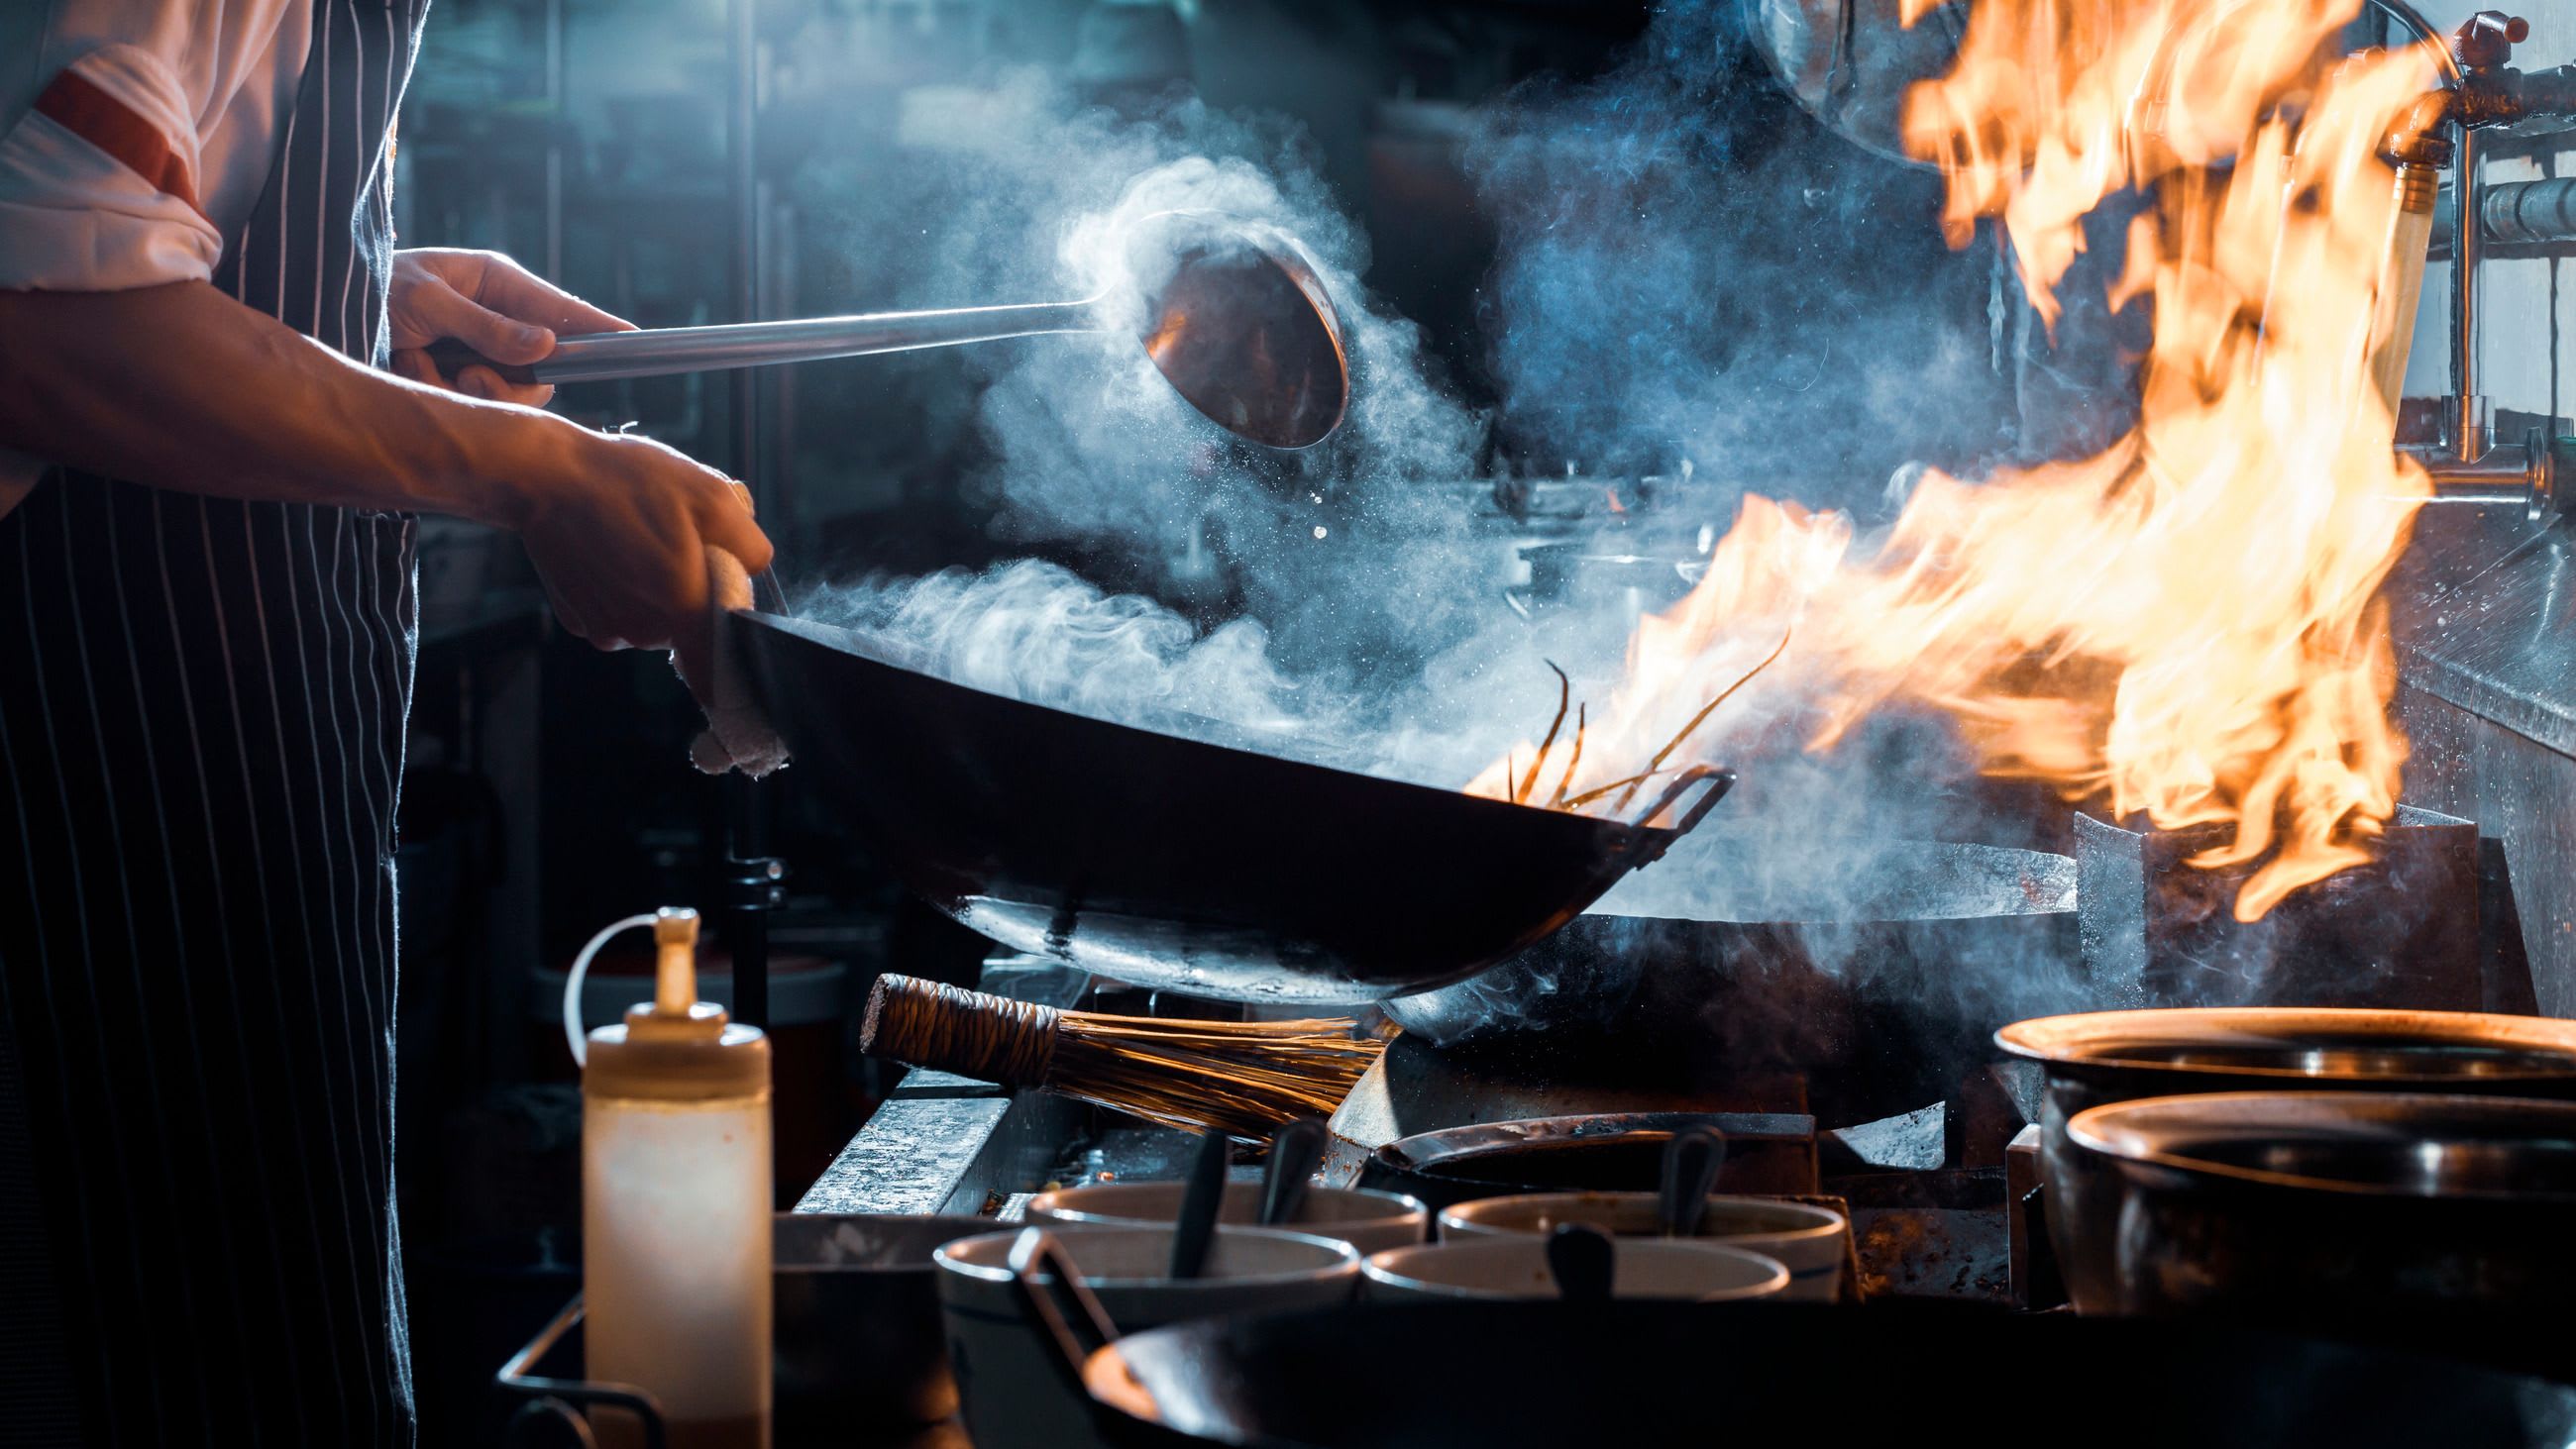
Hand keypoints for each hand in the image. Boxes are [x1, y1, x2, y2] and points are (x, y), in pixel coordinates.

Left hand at [388, 248, 632, 407]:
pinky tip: (408, 369)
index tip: (634, 337)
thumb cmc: (371, 286)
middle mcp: (498, 318)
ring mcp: (480, 350)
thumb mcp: (425, 301)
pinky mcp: (458, 376)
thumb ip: (487, 327)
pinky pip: (477, 403)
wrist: (320, 312)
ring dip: (465, 388)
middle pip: (542, 367)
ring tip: (418, 364)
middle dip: (505, 380)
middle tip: (467, 375)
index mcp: (496, 282)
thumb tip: (548, 347)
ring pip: (511, 392)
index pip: (561, 308)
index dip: (598, 325)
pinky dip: (438, 392)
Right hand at [512, 425, 773, 687]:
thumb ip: (751, 546)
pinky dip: (621, 590)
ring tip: (639, 538)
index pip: (720, 668)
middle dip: (695, 590)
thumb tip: (754, 569)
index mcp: (685, 608)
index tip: (733, 630)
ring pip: (654, 620)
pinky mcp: (578, 620)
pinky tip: (610, 551)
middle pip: (691, 626)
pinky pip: (618, 613)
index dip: (732, 652)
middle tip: (680, 541)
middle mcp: (646, 633)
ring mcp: (607, 630)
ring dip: (657, 590)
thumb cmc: (631, 482)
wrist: (546, 477)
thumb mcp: (713, 497)